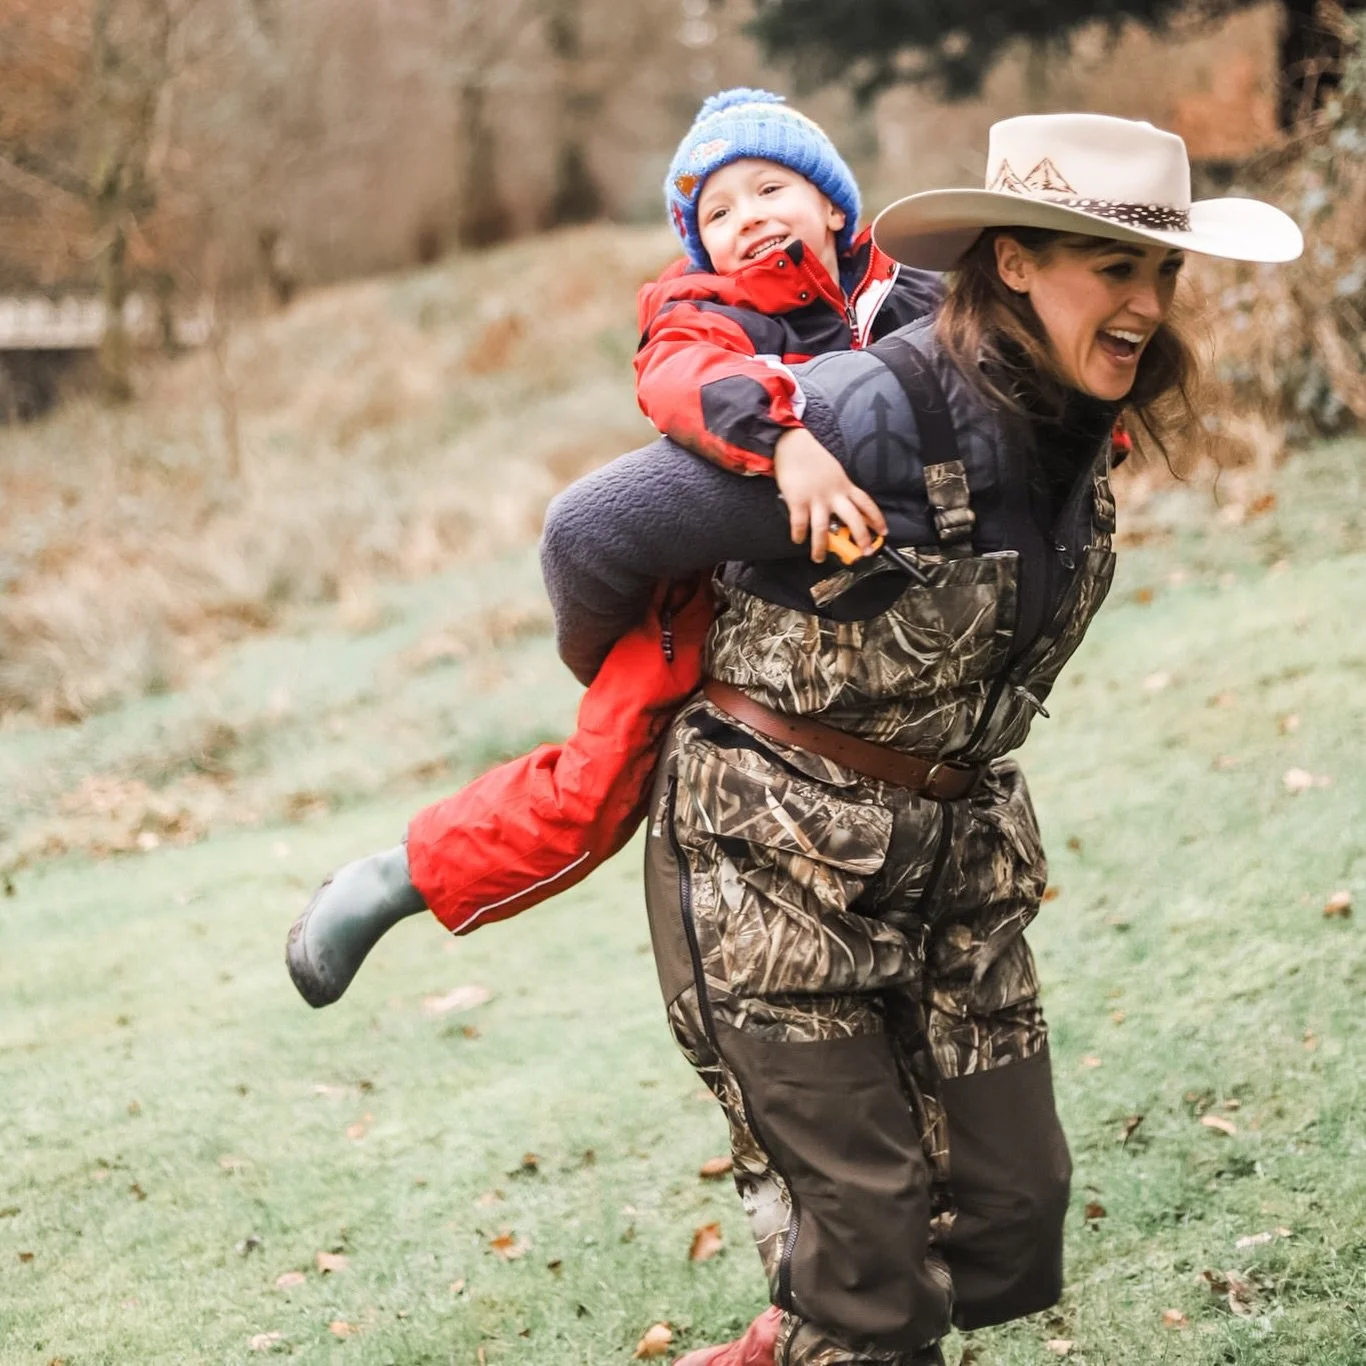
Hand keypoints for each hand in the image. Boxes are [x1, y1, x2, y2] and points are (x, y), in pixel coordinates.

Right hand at [773, 427, 886, 563]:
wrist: (792, 444)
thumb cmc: (811, 458)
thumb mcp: (834, 472)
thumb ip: (839, 489)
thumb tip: (842, 506)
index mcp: (844, 486)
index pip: (866, 504)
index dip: (877, 519)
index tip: (883, 532)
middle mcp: (834, 494)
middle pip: (853, 519)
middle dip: (861, 538)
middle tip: (864, 552)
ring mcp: (816, 499)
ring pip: (823, 529)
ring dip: (822, 547)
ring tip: (819, 557)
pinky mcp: (797, 501)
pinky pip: (800, 524)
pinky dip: (799, 534)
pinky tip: (798, 539)